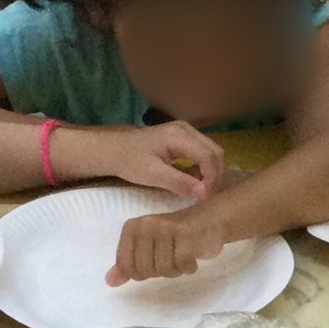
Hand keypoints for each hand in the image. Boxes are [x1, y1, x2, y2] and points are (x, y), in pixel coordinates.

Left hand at [83, 120, 226, 201]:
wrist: (113, 150)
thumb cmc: (130, 161)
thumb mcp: (153, 175)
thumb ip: (179, 182)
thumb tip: (204, 193)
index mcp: (180, 136)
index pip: (209, 156)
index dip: (213, 178)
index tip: (207, 198)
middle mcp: (186, 130)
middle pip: (215, 151)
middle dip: (216, 175)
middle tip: (209, 197)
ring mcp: (185, 132)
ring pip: (211, 152)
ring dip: (212, 172)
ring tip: (204, 192)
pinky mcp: (182, 139)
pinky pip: (202, 152)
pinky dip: (204, 168)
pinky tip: (198, 183)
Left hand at [108, 201, 229, 285]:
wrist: (210, 219)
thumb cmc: (176, 236)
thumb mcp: (148, 248)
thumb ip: (128, 264)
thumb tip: (109, 282)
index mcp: (132, 228)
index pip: (127, 267)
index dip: (142, 272)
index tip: (154, 260)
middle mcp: (146, 225)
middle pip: (145, 270)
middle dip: (160, 272)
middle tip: (171, 258)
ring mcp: (165, 228)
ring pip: (163, 269)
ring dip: (176, 270)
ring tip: (182, 257)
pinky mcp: (186, 235)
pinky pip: (181, 265)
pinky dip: (188, 267)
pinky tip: (192, 257)